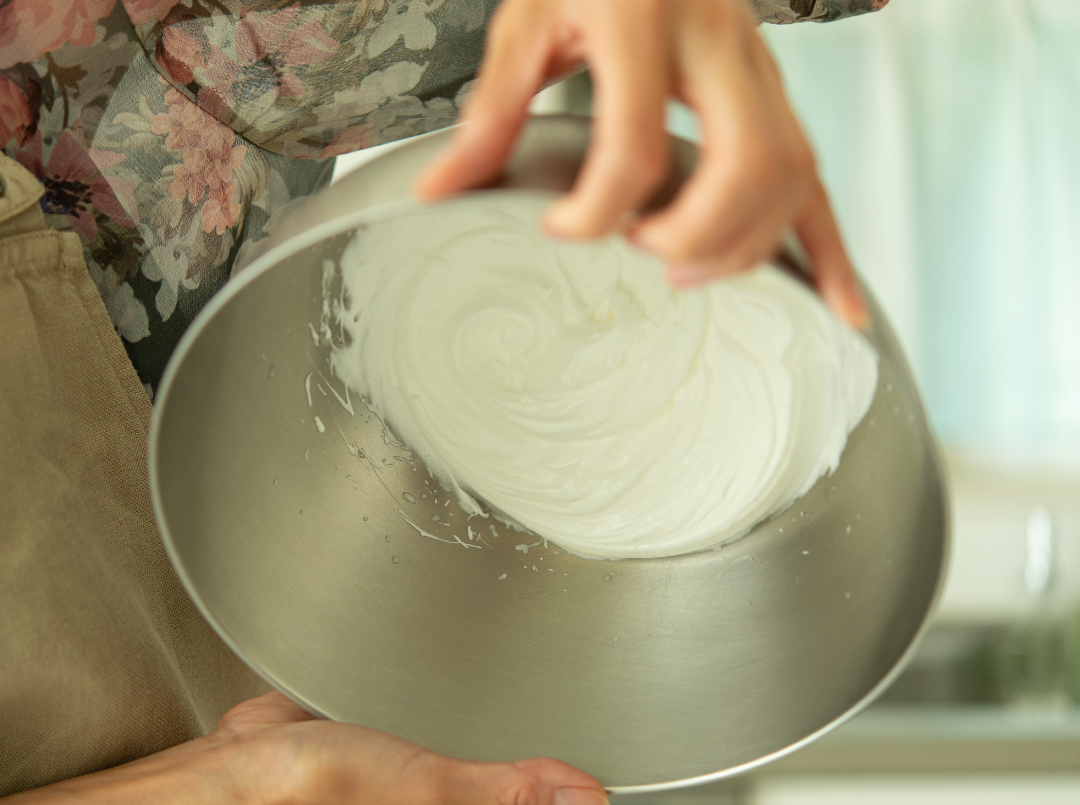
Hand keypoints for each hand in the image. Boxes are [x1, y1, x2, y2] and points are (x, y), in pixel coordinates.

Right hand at [198, 691, 610, 804]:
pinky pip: (418, 702)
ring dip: (486, 703)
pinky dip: (436, 685)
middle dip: (532, 735)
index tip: (606, 741)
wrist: (245, 765)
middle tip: (569, 691)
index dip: (568, 775)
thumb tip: (592, 798)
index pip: (533, 800)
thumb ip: (511, 790)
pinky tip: (441, 659)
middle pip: (500, 765)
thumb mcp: (434, 790)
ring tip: (519, 669)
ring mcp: (401, 754)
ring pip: (461, 729)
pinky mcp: (370, 719)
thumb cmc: (330, 786)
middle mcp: (434, 787)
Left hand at [415, 0, 869, 328]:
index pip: (635, 143)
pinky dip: (831, 245)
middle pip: (743, 161)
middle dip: (698, 232)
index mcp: (643, 21)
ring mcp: (758, 64)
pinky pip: (816, 172)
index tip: (558, 228)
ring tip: (689, 270)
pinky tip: (839, 302)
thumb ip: (489, 112)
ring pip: (791, 170)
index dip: (596, 208)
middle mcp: (716, 40)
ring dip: (749, 241)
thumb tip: (439, 191)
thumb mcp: (527, 24)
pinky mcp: (776, 87)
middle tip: (649, 258)